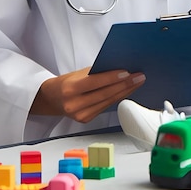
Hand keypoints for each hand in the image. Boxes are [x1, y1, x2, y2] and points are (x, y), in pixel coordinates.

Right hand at [31, 67, 145, 122]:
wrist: (52, 98)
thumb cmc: (66, 82)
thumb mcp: (77, 73)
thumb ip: (95, 72)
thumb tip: (119, 69)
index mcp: (70, 89)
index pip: (94, 82)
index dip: (111, 78)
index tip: (127, 72)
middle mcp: (74, 104)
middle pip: (104, 94)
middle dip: (124, 85)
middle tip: (139, 76)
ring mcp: (80, 115)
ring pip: (107, 102)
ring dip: (125, 91)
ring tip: (137, 82)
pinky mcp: (86, 120)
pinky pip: (105, 107)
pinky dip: (117, 98)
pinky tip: (127, 91)